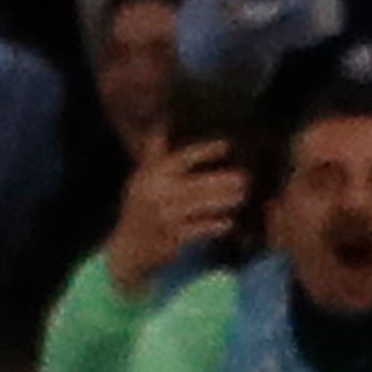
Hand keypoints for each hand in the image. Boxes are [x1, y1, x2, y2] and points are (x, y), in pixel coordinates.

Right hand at [105, 139, 246, 289]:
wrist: (127, 248)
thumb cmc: (140, 209)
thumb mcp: (141, 179)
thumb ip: (153, 153)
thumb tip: (159, 122)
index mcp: (150, 177)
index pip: (181, 158)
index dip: (205, 151)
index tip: (226, 146)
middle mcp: (156, 194)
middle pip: (196, 183)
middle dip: (222, 180)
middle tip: (244, 177)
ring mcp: (164, 217)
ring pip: (200, 206)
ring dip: (223, 201)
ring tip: (241, 195)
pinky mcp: (171, 238)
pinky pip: (199, 229)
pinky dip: (215, 226)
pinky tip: (229, 222)